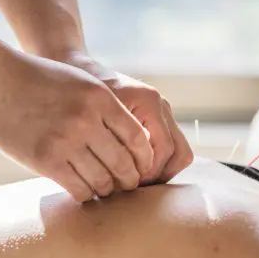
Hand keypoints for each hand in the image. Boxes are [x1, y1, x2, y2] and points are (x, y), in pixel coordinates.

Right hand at [0, 48, 155, 202]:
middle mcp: (86, 120)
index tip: (141, 168)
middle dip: (129, 180)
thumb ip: (107, 109)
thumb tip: (137, 143)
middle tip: (126, 186)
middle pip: (123, 164)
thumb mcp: (82, 84)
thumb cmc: (41, 81)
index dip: (144, 159)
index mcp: (101, 99)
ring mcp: (65, 141)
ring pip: (102, 181)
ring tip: (104, 190)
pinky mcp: (45, 159)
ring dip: (106, 190)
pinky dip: (85, 194)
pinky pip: (78, 188)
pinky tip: (82, 190)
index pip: (138, 139)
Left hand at [63, 55, 194, 183]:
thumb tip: (127, 175)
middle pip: (179, 154)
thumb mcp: (94, 117)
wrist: (79, 70)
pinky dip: (157, 163)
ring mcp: (162, 112)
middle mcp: (161, 106)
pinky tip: (133, 171)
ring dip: (160, 172)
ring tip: (134, 182)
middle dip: (159, 176)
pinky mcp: (157, 119)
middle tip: (134, 187)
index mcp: (149, 102)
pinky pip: (169, 147)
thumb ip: (113, 141)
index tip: (127, 184)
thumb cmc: (82, 93)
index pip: (163, 150)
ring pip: (179, 153)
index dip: (148, 174)